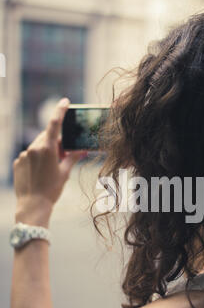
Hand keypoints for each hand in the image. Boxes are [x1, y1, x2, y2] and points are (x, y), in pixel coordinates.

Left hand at [13, 98, 86, 226]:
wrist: (32, 205)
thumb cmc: (51, 190)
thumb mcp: (65, 173)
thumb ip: (72, 158)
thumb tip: (82, 150)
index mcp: (47, 149)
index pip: (55, 124)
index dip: (60, 110)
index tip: (65, 101)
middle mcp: (33, 148)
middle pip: (47, 138)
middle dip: (56, 143)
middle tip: (63, 156)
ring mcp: (23, 155)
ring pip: (37, 147)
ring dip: (45, 152)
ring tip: (49, 170)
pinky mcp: (17, 162)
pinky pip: (28, 156)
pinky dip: (35, 160)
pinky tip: (39, 174)